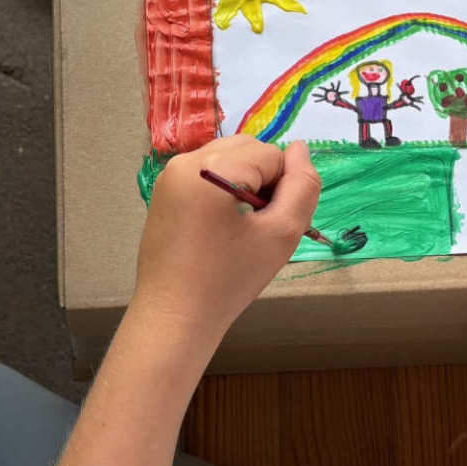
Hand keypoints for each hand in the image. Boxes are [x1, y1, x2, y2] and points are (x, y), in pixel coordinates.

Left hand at [131, 137, 321, 347]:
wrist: (175, 316)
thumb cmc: (228, 280)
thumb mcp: (281, 234)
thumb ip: (302, 186)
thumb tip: (300, 150)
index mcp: (209, 167)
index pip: (272, 156)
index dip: (283, 191)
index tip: (270, 228)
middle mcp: (184, 160)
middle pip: (249, 149)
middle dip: (264, 182)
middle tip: (258, 229)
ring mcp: (169, 174)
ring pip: (229, 158)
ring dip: (245, 185)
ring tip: (239, 229)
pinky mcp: (164, 191)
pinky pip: (207, 173)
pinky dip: (223, 190)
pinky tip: (220, 228)